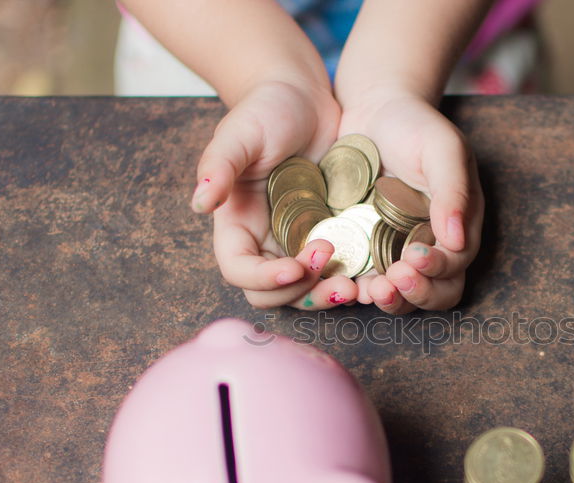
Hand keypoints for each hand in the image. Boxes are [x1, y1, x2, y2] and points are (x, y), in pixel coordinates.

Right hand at [192, 80, 359, 308]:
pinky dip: (354, 280)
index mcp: (237, 225)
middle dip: (301, 291)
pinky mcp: (333, 237)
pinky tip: (375, 277)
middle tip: (331, 269)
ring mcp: (299, 244)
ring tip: (355, 287)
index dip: (263, 279)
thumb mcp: (239, 133)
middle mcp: (266, 242)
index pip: (240, 270)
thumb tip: (199, 203)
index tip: (293, 267)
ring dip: (328, 295)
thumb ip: (218, 167)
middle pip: (274, 293)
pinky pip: (340, 271)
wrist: (305, 97)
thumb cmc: (265, 110)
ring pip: (308, 290)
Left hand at [340, 89, 482, 312]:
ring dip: (389, 299)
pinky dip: (357, 287)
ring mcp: (395, 251)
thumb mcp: (442, 148)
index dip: (439, 269)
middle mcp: (430, 246)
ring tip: (369, 290)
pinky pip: (363, 279)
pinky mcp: (363, 249)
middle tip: (394, 280)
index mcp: (457, 227)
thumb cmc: (415, 125)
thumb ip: (453, 191)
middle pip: (435, 292)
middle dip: (417, 293)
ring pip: (400, 294)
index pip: (456, 265)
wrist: (371, 110)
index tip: (415, 257)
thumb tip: (457, 240)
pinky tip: (344, 282)